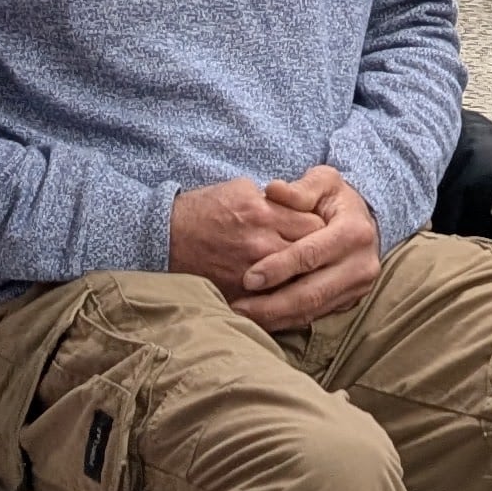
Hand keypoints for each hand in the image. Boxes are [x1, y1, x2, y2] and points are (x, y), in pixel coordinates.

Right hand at [169, 175, 316, 288]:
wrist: (165, 236)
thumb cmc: (205, 209)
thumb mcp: (242, 190)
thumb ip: (276, 200)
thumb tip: (303, 206)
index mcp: (264, 213)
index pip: (316, 225)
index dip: (324, 230)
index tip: (326, 232)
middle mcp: (260, 243)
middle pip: (312, 256)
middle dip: (320, 256)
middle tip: (325, 257)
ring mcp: (250, 272)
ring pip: (297, 281)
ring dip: (305, 279)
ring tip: (311, 275)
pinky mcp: (239, 293)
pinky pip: (274, 300)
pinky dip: (285, 297)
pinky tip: (291, 293)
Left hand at [173, 164, 384, 332]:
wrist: (364, 220)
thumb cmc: (335, 199)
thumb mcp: (323, 182)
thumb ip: (300, 188)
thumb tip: (274, 190)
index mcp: (355, 232)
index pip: (311, 254)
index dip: (279, 268)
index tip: (248, 278)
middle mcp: (361, 264)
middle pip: (312, 292)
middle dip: (272, 304)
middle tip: (238, 307)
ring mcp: (358, 287)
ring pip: (312, 310)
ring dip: (275, 318)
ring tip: (242, 317)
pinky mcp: (351, 302)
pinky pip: (314, 317)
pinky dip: (286, 321)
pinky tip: (261, 320)